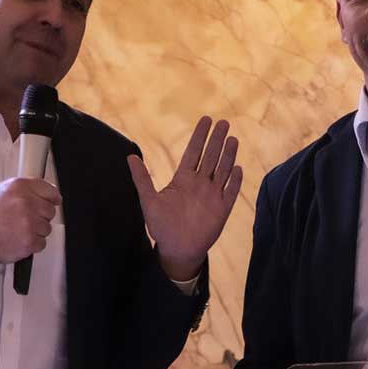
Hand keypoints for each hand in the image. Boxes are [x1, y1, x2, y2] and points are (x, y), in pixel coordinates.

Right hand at [0, 178, 61, 263]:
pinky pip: (42, 242)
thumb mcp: (4, 191)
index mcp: (20, 187)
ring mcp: (29, 222)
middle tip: (26, 219)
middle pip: (50, 210)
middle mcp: (26, 203)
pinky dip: (33, 243)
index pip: (49, 190)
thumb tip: (47, 192)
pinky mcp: (30, 240)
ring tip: (20, 229)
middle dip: (41, 216)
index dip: (53, 197)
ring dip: (36, 231)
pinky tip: (20, 239)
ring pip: (47, 228)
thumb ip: (26, 188)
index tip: (55, 201)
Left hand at [127, 117, 242, 280]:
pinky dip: (234, 181)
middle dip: (217, 139)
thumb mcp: (148, 201)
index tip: (206, 119)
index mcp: (183, 178)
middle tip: (223, 122)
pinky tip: (237, 168)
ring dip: (228, 155)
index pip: (193, 152)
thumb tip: (130, 156)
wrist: (177, 249)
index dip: (200, 136)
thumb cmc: (161, 226)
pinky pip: (231, 191)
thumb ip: (142, 179)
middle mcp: (200, 183)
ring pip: (223, 170)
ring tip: (232, 139)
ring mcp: (212, 195)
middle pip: (211, 156)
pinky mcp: (222, 209)